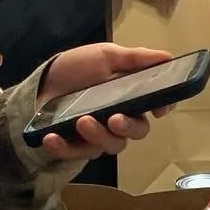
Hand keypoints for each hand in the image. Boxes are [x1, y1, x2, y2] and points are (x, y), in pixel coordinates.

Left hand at [34, 44, 171, 160]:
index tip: (158, 110)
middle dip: (128, 127)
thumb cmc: (76, 68)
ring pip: (111, 145)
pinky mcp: (76, 146)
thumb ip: (135, 58)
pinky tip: (52, 137)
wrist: (40, 82)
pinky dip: (64, 148)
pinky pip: (76, 154)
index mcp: (131, 95)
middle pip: (137, 131)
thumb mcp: (105, 56)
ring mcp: (99, 134)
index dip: (163, 107)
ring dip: (98, 136)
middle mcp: (120, 117)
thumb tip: (168, 57)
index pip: (156, 104)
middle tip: (114, 119)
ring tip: (81, 121)